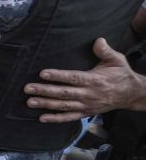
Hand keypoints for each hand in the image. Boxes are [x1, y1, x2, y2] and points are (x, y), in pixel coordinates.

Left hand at [24, 38, 145, 121]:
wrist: (131, 94)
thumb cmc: (121, 75)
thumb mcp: (117, 60)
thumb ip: (106, 51)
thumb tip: (98, 40)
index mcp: (94, 80)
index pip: (73, 78)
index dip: (58, 76)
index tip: (43, 73)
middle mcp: (89, 94)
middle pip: (63, 93)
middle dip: (44, 91)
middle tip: (28, 88)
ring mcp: (86, 105)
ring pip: (63, 106)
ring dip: (46, 104)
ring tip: (30, 102)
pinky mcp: (86, 113)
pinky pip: (69, 117)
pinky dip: (56, 119)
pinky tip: (42, 118)